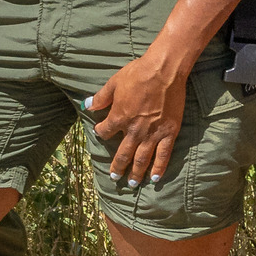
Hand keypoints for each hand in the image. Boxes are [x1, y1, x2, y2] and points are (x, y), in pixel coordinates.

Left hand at [83, 40, 197, 188]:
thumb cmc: (138, 74)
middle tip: (114, 177)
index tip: (101, 133)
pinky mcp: (168, 133)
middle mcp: (134, 130)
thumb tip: (87, 105)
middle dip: (117, 167)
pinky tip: (155, 178)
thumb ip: (101, 97)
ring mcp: (152, 134)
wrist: (163, 71)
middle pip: (123, 153)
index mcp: (119, 118)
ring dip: (135, 172)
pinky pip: (163, 155)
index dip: (101, 132)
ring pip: (141, 159)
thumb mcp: (114, 83)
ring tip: (132, 183)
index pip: (105, 131)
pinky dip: (159, 168)